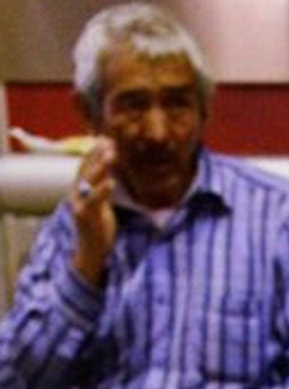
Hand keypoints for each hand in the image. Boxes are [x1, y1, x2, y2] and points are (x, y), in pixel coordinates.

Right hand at [67, 138, 116, 286]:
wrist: (92, 250)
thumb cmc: (98, 225)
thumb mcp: (101, 203)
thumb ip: (102, 188)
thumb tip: (109, 173)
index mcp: (79, 188)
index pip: (85, 165)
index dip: (93, 151)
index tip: (105, 138)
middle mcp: (76, 193)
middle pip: (86, 169)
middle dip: (97, 154)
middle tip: (109, 141)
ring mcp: (79, 204)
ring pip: (89, 181)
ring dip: (101, 166)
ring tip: (111, 154)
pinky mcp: (85, 216)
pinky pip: (95, 201)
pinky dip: (103, 190)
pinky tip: (112, 182)